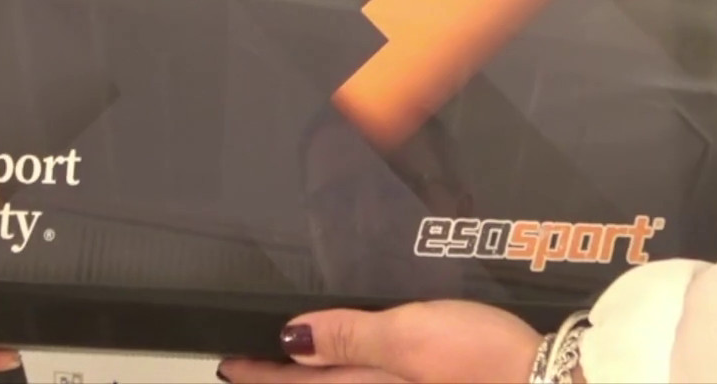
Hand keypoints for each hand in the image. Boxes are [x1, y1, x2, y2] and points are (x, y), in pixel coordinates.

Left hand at [218, 301, 546, 383]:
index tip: (229, 364)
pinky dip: (354, 380)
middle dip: (285, 383)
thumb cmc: (487, 361)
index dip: (260, 375)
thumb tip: (291, 338)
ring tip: (298, 370)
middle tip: (251, 370)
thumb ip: (349, 337)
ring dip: (319, 383)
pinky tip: (361, 372)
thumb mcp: (410, 336)